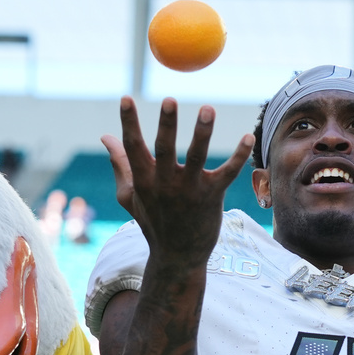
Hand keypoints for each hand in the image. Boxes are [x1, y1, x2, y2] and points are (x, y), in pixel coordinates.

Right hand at [101, 96, 253, 267]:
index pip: (133, 147)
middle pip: (164, 149)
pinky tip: (248, 136)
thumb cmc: (153, 221)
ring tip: (207, 108)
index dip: (128, 122)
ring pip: (197, 157)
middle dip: (167, 124)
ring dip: (202, 132)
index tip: (126, 98)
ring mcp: (189, 191)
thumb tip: (105, 137)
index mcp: (144, 180)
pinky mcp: (212, 197)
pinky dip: (238, 155)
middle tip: (169, 100)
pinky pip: (226, 173)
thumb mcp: (131, 195)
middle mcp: (165, 184)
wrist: (178, 257)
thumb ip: (120, 164)